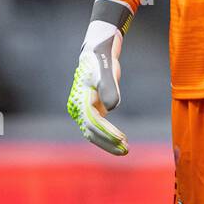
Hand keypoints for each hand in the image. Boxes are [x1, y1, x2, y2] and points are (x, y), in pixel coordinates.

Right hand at [67, 15, 127, 155]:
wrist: (99, 54)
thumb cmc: (102, 61)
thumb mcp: (106, 72)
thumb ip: (109, 89)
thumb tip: (111, 108)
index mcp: (80, 100)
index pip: (92, 122)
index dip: (106, 132)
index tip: (121, 139)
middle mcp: (78, 108)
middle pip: (91, 131)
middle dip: (107, 142)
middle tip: (125, 150)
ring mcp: (84, 110)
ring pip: (93, 132)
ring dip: (107, 142)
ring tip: (124, 149)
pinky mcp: (92, 110)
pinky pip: (98, 127)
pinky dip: (108, 135)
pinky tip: (120, 140)